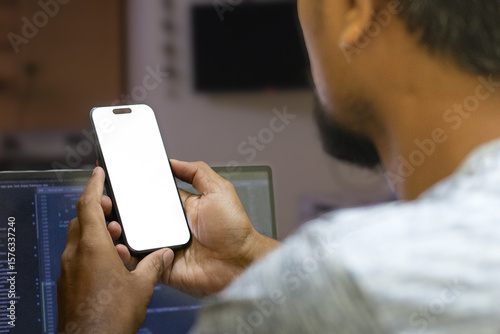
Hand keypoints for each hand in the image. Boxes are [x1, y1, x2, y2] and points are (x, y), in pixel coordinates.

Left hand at [57, 167, 173, 333]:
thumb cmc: (111, 315)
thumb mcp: (141, 286)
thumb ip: (154, 264)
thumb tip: (164, 255)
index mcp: (92, 247)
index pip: (88, 205)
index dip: (94, 185)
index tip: (98, 173)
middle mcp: (75, 254)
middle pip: (81, 220)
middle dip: (99, 210)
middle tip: (115, 210)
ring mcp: (68, 270)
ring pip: (79, 239)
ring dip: (97, 233)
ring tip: (119, 241)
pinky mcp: (68, 283)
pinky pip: (78, 257)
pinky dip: (92, 252)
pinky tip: (112, 265)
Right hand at [107, 160, 280, 296]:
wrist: (239, 263)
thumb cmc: (234, 229)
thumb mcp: (218, 190)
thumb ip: (197, 172)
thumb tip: (173, 161)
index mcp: (179, 208)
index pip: (149, 194)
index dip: (133, 188)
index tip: (116, 180)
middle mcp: (168, 226)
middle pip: (134, 216)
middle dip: (117, 208)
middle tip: (104, 201)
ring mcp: (162, 246)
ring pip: (131, 238)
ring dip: (117, 230)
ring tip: (109, 221)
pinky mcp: (159, 265)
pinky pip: (136, 261)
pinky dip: (124, 255)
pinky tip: (118, 245)